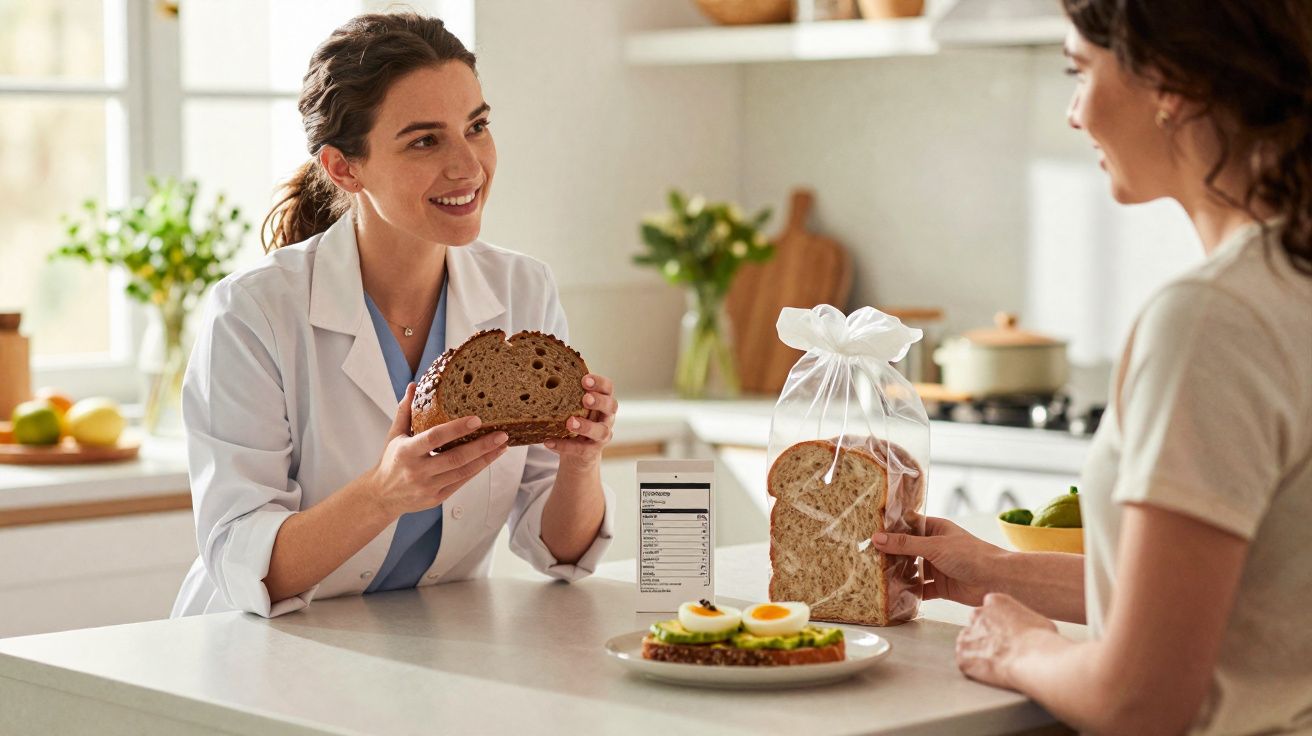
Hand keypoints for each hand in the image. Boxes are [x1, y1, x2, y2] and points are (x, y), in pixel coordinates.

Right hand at [369, 383, 508, 517]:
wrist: (382, 496)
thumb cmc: (391, 461)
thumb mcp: (395, 434)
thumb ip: (406, 410)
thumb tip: (413, 385)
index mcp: (406, 452)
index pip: (435, 438)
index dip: (457, 428)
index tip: (477, 420)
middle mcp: (418, 471)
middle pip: (456, 458)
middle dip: (482, 446)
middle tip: (501, 434)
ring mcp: (428, 486)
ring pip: (463, 471)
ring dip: (486, 458)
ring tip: (502, 445)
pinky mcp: (437, 498)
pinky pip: (461, 482)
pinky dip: (477, 469)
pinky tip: (489, 458)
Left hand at [544, 373, 616, 467]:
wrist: (578, 453)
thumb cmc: (575, 418)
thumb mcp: (573, 404)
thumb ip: (566, 392)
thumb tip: (541, 374)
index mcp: (603, 399)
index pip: (607, 387)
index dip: (599, 383)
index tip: (584, 380)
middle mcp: (607, 416)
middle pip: (611, 406)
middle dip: (598, 401)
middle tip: (585, 399)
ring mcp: (602, 434)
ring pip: (601, 431)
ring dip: (586, 426)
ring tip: (570, 423)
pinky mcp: (593, 451)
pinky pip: (582, 449)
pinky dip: (565, 445)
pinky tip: (549, 442)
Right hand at [871, 516, 1006, 606]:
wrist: (996, 581)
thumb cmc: (970, 555)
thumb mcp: (934, 546)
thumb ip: (905, 544)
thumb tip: (877, 538)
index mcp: (936, 529)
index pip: (908, 525)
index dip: (890, 528)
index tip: (868, 530)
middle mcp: (935, 547)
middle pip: (907, 549)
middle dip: (890, 554)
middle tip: (866, 556)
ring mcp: (937, 567)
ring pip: (912, 570)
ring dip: (898, 574)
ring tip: (874, 576)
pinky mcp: (941, 587)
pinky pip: (920, 589)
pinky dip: (909, 592)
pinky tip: (894, 594)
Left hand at [956, 592, 1056, 688]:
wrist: (1034, 659)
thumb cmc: (1041, 641)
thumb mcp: (1038, 621)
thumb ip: (1022, 621)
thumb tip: (1026, 631)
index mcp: (995, 602)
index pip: (990, 609)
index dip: (999, 624)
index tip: (1006, 635)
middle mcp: (977, 615)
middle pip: (977, 625)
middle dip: (985, 636)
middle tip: (1000, 650)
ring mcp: (967, 635)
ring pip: (969, 643)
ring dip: (978, 652)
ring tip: (997, 663)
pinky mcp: (962, 656)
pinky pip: (965, 662)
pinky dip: (975, 668)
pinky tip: (990, 672)